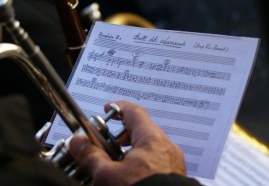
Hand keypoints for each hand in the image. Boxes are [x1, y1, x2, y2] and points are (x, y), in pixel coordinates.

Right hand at [69, 100, 185, 185]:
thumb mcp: (109, 175)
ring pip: (149, 146)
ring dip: (132, 149)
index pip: (134, 112)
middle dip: (122, 134)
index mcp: (151, 138)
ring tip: (118, 163)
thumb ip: (92, 156)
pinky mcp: (175, 172)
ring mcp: (172, 159)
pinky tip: (132, 173)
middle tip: (108, 144)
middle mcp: (165, 145)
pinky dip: (143, 160)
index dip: (119, 107)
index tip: (109, 108)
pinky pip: (157, 159)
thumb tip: (78, 143)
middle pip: (141, 129)